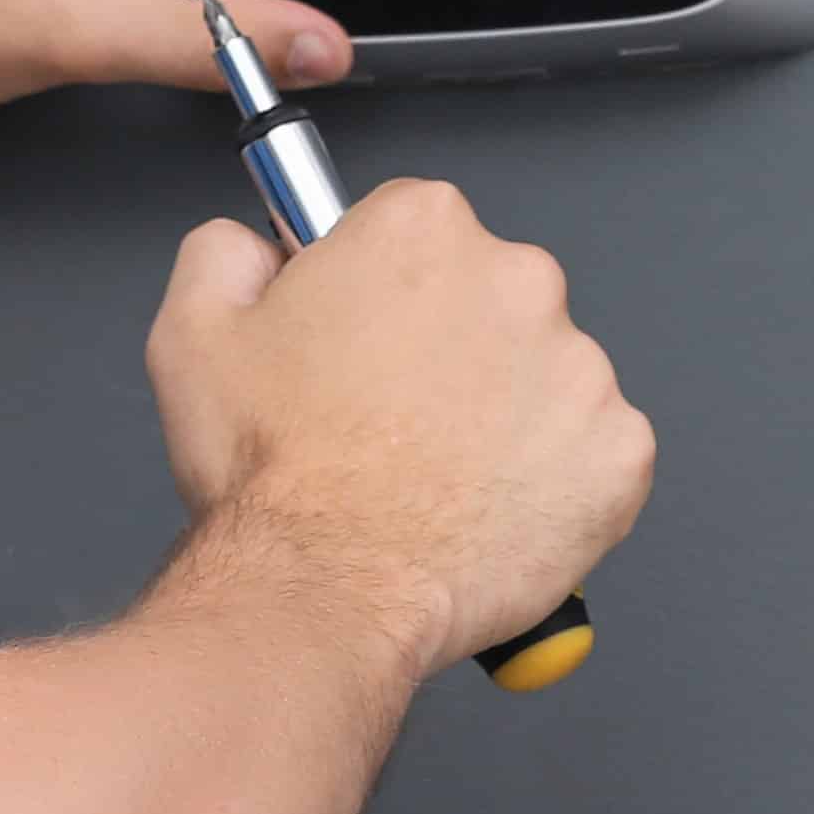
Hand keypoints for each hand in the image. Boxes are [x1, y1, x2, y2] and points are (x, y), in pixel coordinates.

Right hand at [145, 184, 654, 670]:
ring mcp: (580, 368)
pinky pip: (595, 453)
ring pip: (545, 375)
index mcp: (421, 229)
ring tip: (437, 474)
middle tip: (393, 416)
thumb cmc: (274, 469)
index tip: (364, 334)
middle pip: (490, 293)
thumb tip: (255, 246)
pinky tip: (488, 507)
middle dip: (451, 344)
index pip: (415, 227)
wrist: (328, 586)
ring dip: (505, 412)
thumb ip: (225, 252)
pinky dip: (553, 480)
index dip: (379, 286)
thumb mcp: (193, 330)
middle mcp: (516, 278)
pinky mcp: (620, 453)